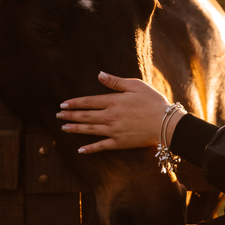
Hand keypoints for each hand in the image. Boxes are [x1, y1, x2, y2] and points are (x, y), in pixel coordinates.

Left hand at [58, 72, 174, 154]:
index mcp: (113, 101)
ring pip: (90, 130)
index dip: (74, 103)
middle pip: (85, 116)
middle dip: (70, 116)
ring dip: (75, 129)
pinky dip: (90, 149)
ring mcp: (113, 131)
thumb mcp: (135, 86)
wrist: (165, 124)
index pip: (88, 102)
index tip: (62, 104)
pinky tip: (80, 150)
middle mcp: (110, 117)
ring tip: (64, 128)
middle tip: (58, 115)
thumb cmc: (153, 102)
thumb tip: (99, 74)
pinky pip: (101, 146)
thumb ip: (116, 82)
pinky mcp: (120, 143)